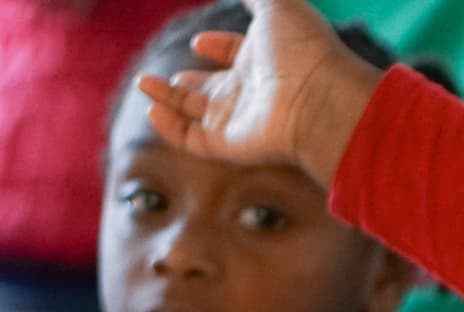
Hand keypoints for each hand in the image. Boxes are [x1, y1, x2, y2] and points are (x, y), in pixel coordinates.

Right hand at [136, 0, 381, 186]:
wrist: (319, 97)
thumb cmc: (304, 49)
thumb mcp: (276, 6)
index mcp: (265, 59)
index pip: (236, 56)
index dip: (218, 47)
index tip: (200, 40)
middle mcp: (253, 92)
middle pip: (213, 89)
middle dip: (187, 82)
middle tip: (165, 75)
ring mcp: (241, 120)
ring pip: (196, 114)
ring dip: (168, 100)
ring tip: (144, 83)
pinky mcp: (232, 145)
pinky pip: (195, 141)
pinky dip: (171, 130)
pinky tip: (152, 111)